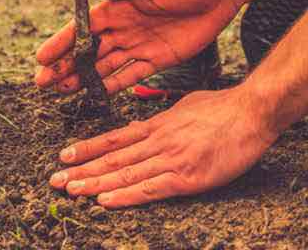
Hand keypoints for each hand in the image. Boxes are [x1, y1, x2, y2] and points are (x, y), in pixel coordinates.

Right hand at [34, 0, 238, 93]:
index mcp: (119, 5)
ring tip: (60, 90)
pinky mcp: (157, 59)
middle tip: (42, 82)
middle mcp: (125, 26)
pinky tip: (93, 95)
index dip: (62, 42)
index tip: (42, 57)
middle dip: (65, 65)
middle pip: (89, 50)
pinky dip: (111, 86)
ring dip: (82, 78)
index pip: (83, 27)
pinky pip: (130, 75)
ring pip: (105, 66)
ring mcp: (139, 44)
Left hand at [49, 84, 278, 206]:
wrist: (252, 112)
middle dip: (82, 170)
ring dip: (95, 184)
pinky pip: (150, 188)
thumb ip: (162, 120)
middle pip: (113, 159)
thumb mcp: (185, 106)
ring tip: (70, 190)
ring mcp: (172, 158)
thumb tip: (139, 129)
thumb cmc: (224, 108)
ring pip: (125, 174)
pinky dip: (125, 196)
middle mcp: (159, 141)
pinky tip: (105, 201)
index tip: (64, 156)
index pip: (115, 139)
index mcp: (159, 125)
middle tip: (55, 180)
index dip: (88, 148)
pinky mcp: (187, 177)